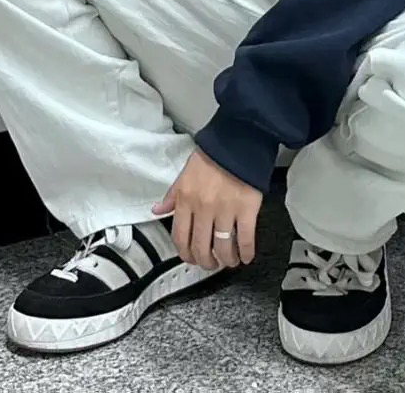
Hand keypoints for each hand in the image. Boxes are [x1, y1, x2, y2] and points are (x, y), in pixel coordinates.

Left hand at [152, 148, 262, 270]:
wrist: (238, 141)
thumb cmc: (212, 157)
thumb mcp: (185, 174)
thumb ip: (172, 196)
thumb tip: (157, 211)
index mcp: (186, 200)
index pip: (180, 237)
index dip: (186, 254)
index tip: (192, 258)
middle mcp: (203, 208)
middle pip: (201, 247)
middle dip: (206, 262)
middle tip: (211, 263)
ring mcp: (225, 210)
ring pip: (222, 247)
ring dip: (226, 259)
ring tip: (229, 260)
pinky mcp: (246, 209)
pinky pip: (245, 239)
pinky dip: (245, 252)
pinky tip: (246, 256)